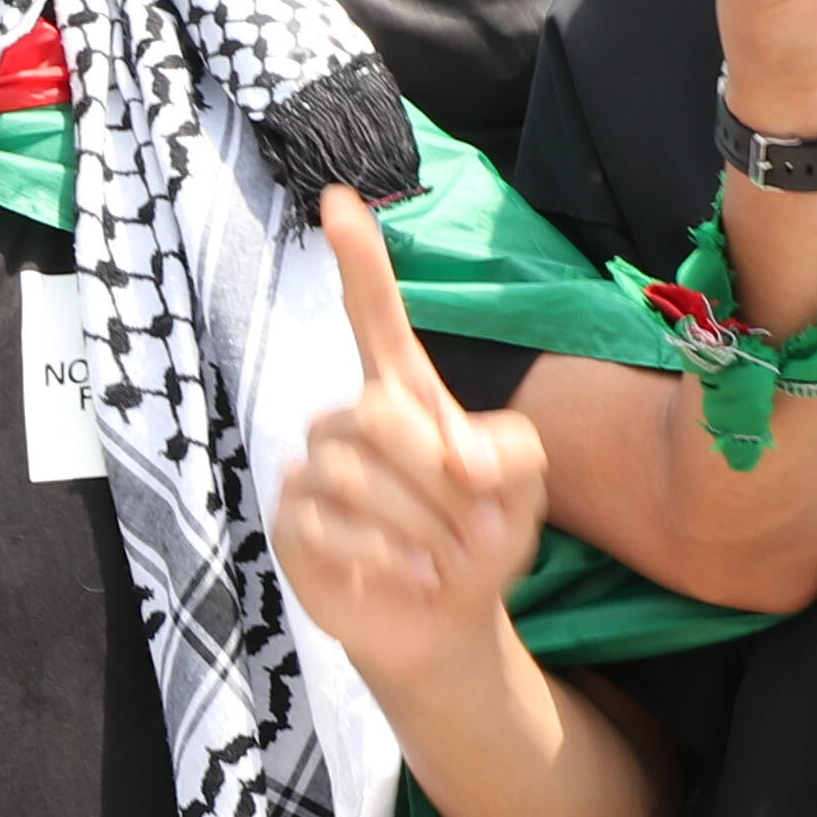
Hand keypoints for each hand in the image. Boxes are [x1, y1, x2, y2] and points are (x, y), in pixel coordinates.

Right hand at [274, 192, 547, 695]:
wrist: (443, 617)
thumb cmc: (479, 535)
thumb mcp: (523, 485)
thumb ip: (513, 449)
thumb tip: (464, 456)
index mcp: (401, 391)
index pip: (374, 315)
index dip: (359, 260)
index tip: (337, 199)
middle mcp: (347, 419)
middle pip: (380, 415)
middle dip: (439, 475)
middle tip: (481, 525)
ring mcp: (312, 469)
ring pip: (356, 476)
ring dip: (422, 526)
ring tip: (452, 561)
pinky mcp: (293, 523)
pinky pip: (329, 525)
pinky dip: (387, 557)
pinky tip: (417, 578)